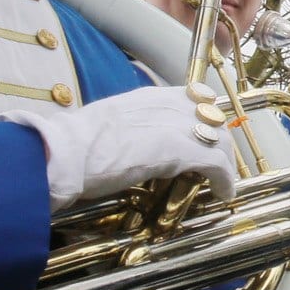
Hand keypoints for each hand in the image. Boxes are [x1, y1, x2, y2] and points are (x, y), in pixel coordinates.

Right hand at [14, 87, 239, 209]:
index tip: (208, 134)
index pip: (192, 96)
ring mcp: (173, 125)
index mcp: (146, 96)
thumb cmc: (72, 146)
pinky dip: (225, 178)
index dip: (205, 116)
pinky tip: (223, 192)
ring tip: (224, 182)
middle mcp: (165, 104)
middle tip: (221, 164)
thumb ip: (125, 128)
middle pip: (211, 117)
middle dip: (221, 141)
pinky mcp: (179, 150)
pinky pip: (217, 162)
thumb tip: (126, 143)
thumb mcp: (105, 124)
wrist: (63, 154)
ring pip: (220, 138)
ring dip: (226, 162)